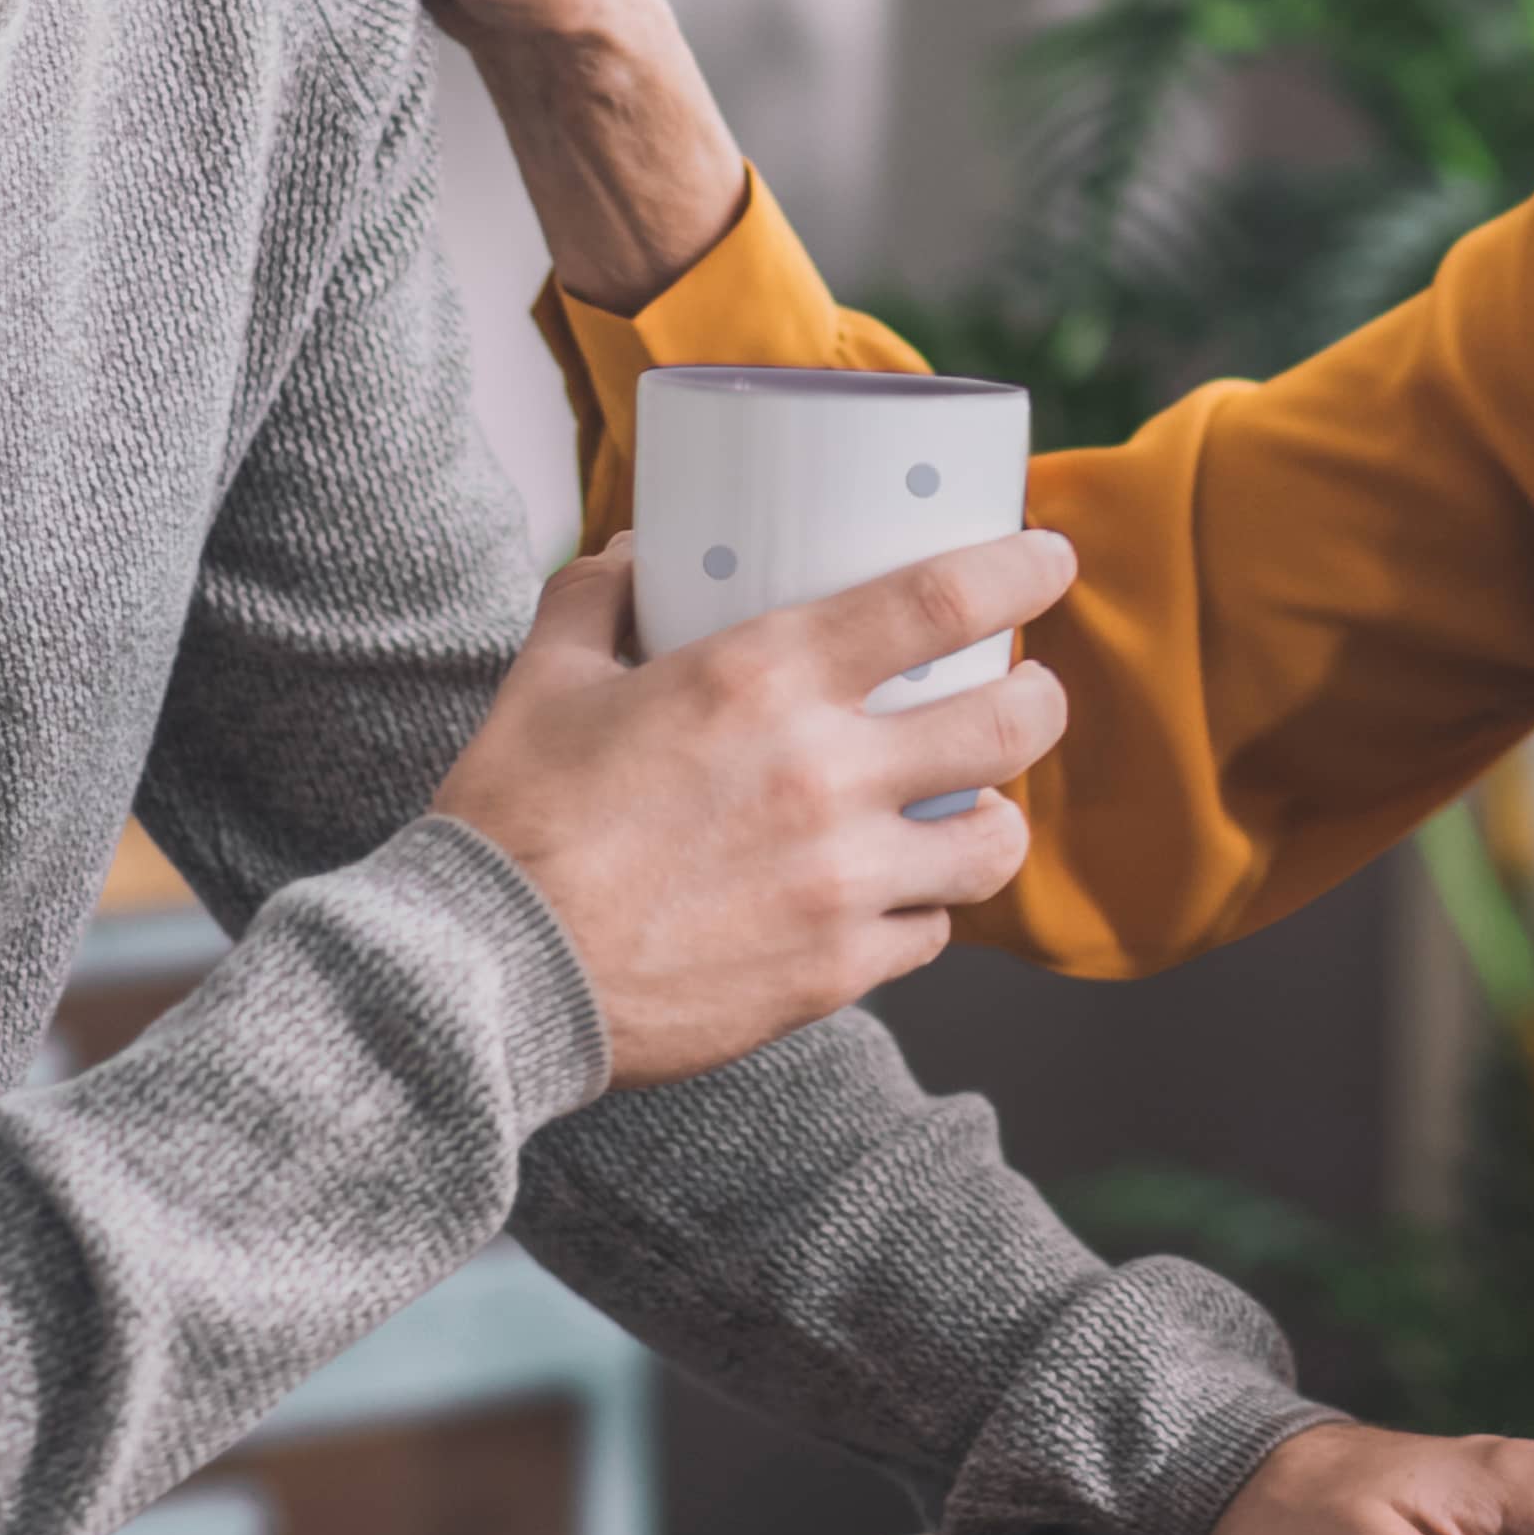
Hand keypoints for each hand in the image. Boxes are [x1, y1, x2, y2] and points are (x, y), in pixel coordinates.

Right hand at [425, 533, 1074, 1083]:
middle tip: (1028, 689)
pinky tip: (894, 893)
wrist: (488, 980)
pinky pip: (930, 932)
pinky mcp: (835, 972)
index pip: (944, 599)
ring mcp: (841, 881)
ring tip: (975, 806)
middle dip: (1040, 697)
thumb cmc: (511, 824)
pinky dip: (923, 908)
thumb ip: (597, 598)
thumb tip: (637, 553)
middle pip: (1012, 723)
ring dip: (994, 816)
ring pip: (993, 843)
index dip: (1020, 570)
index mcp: (763, 678)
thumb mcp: (545, 680)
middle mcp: (824, 774)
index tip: (1045, 560)